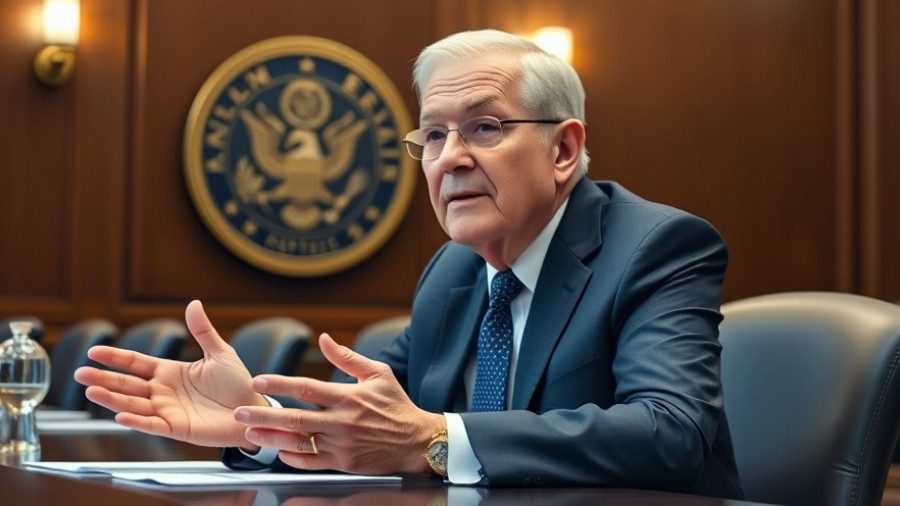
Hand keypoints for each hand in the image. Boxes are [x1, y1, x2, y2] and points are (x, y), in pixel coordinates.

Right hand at [73, 300, 268, 447]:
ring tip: (91, 391)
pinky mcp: (176, 428)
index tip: (94, 352)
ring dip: (112, 399)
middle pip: (127, 384)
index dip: (116, 358)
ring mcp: (167, 410)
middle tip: (79, 373)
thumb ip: (203, 331)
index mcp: (170, 372)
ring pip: (133, 404)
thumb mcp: (220, 353)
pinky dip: (136, 420)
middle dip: (104, 378)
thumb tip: (194, 303)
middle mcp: (163, 391)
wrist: (253, 411)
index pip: (136, 363)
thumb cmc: (238, 384)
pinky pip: (152, 424)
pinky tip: (119, 415)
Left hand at [233, 334, 443, 474]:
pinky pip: (312, 462)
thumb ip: (347, 358)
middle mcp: (342, 421)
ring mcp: (342, 445)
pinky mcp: (344, 463)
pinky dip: (293, 458)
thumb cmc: (397, 405)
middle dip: (264, 414)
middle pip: (296, 418)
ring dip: (271, 437)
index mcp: (349, 397)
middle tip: (239, 412)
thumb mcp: (378, 374)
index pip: (307, 388)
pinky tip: (279, 451)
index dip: (280, 384)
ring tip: (250, 433)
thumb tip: (323, 339)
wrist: (417, 441)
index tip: (258, 381)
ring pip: (299, 442)